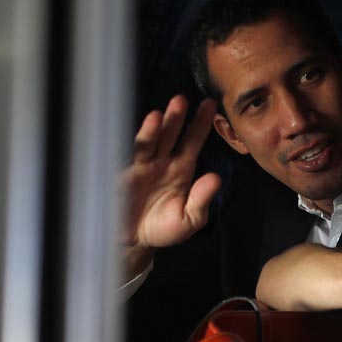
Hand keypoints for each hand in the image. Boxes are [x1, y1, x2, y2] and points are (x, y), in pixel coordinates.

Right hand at [120, 96, 220, 274]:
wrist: (136, 242)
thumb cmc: (165, 228)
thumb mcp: (190, 219)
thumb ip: (202, 199)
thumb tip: (216, 178)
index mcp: (181, 169)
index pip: (193, 142)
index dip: (201, 124)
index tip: (211, 105)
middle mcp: (162, 163)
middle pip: (170, 135)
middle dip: (176, 117)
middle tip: (182, 99)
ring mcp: (143, 168)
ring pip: (150, 142)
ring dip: (154, 129)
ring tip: (160, 114)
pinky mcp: (126, 177)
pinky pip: (130, 159)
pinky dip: (134, 148)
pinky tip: (136, 139)